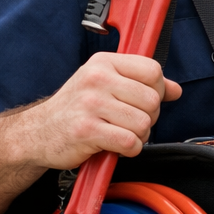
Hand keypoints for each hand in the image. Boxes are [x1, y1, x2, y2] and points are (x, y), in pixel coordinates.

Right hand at [12, 52, 181, 168]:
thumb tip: (176, 89)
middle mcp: (97, 79)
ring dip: (139, 135)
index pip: (153, 70)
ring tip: (120, 134)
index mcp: (104, 63)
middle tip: (129, 122)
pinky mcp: (86, 130)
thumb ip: (142, 84)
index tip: (145, 101)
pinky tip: (115, 146)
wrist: (37, 133)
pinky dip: (129, 149)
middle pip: (152, 99)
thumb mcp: (106, 85)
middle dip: (149, 117)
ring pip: (143, 122)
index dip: (158, 89)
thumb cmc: (75, 109)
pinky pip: (130, 142)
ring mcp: (90, 104)